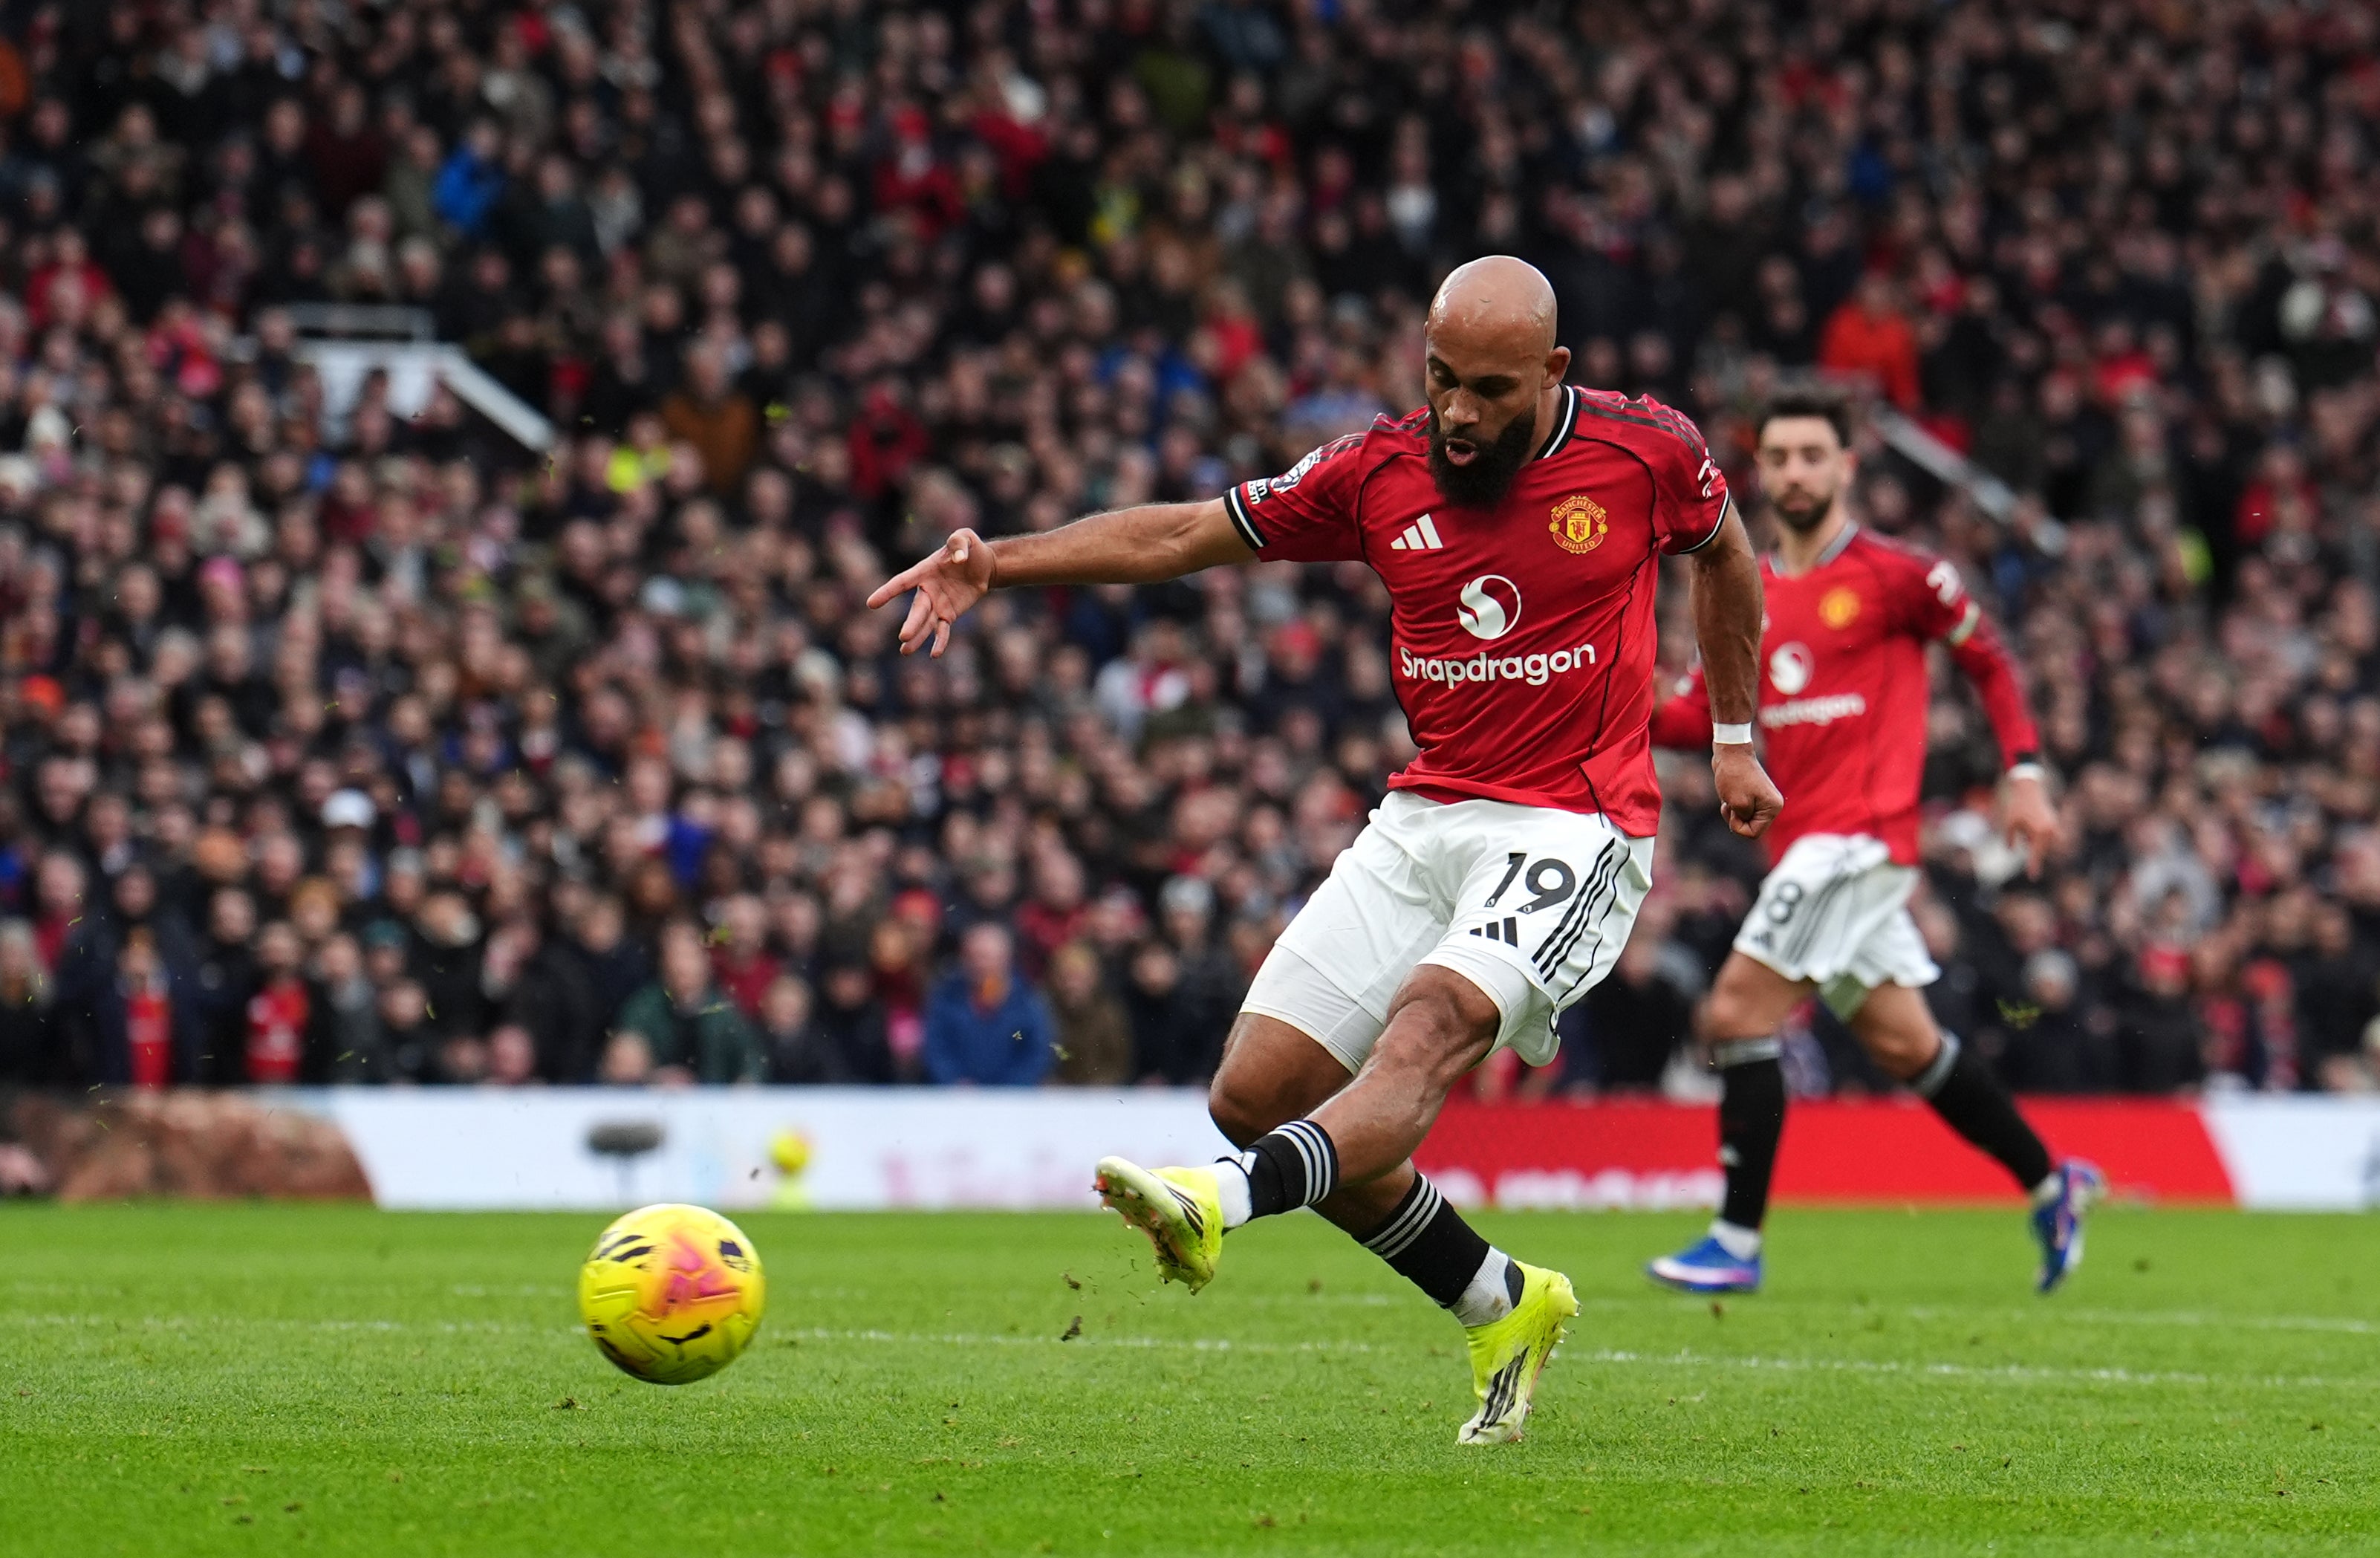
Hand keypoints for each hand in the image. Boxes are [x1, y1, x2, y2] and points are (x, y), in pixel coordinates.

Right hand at [865, 527, 996, 656]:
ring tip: (905, 651)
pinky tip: (935, 654)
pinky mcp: (949, 614)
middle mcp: (927, 590)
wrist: (985, 565)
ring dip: (917, 637)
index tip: (871, 603)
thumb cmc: (971, 548)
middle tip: (903, 636)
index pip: (902, 582)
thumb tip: (959, 558)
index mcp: (924, 571)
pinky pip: (942, 630)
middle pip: (917, 609)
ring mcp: (937, 604)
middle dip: (911, 622)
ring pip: (925, 623)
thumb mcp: (966, 537)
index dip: (887, 592)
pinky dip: (939, 641)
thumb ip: (959, 542)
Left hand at [1712, 743, 1781, 838]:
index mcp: (1773, 808)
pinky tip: (1729, 796)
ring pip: (1745, 820)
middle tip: (1729, 804)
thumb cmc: (1734, 776)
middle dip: (1736, 819)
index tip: (1732, 810)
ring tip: (1728, 798)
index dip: (1738, 826)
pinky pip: (1742, 811)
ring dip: (1733, 813)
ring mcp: (1764, 800)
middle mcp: (1772, 805)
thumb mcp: (1737, 804)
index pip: (1754, 833)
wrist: (1731, 752)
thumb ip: (1743, 820)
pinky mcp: (1754, 796)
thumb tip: (1745, 820)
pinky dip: (1733, 807)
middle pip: (1750, 828)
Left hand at [2003, 772, 2058, 876]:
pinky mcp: (2054, 823)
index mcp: (2039, 833)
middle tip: (2022, 839)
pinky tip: (2030, 830)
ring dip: (2037, 844)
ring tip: (2025, 827)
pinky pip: (2050, 837)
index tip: (2032, 877)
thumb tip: (2011, 850)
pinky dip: (2041, 838)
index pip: (2036, 855)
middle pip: (2042, 851)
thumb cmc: (2018, 806)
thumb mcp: (2009, 824)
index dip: (2033, 866)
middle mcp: (2049, 831)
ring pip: (2046, 844)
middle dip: (2034, 853)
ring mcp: (2054, 827)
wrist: (2029, 788)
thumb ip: (2010, 839)